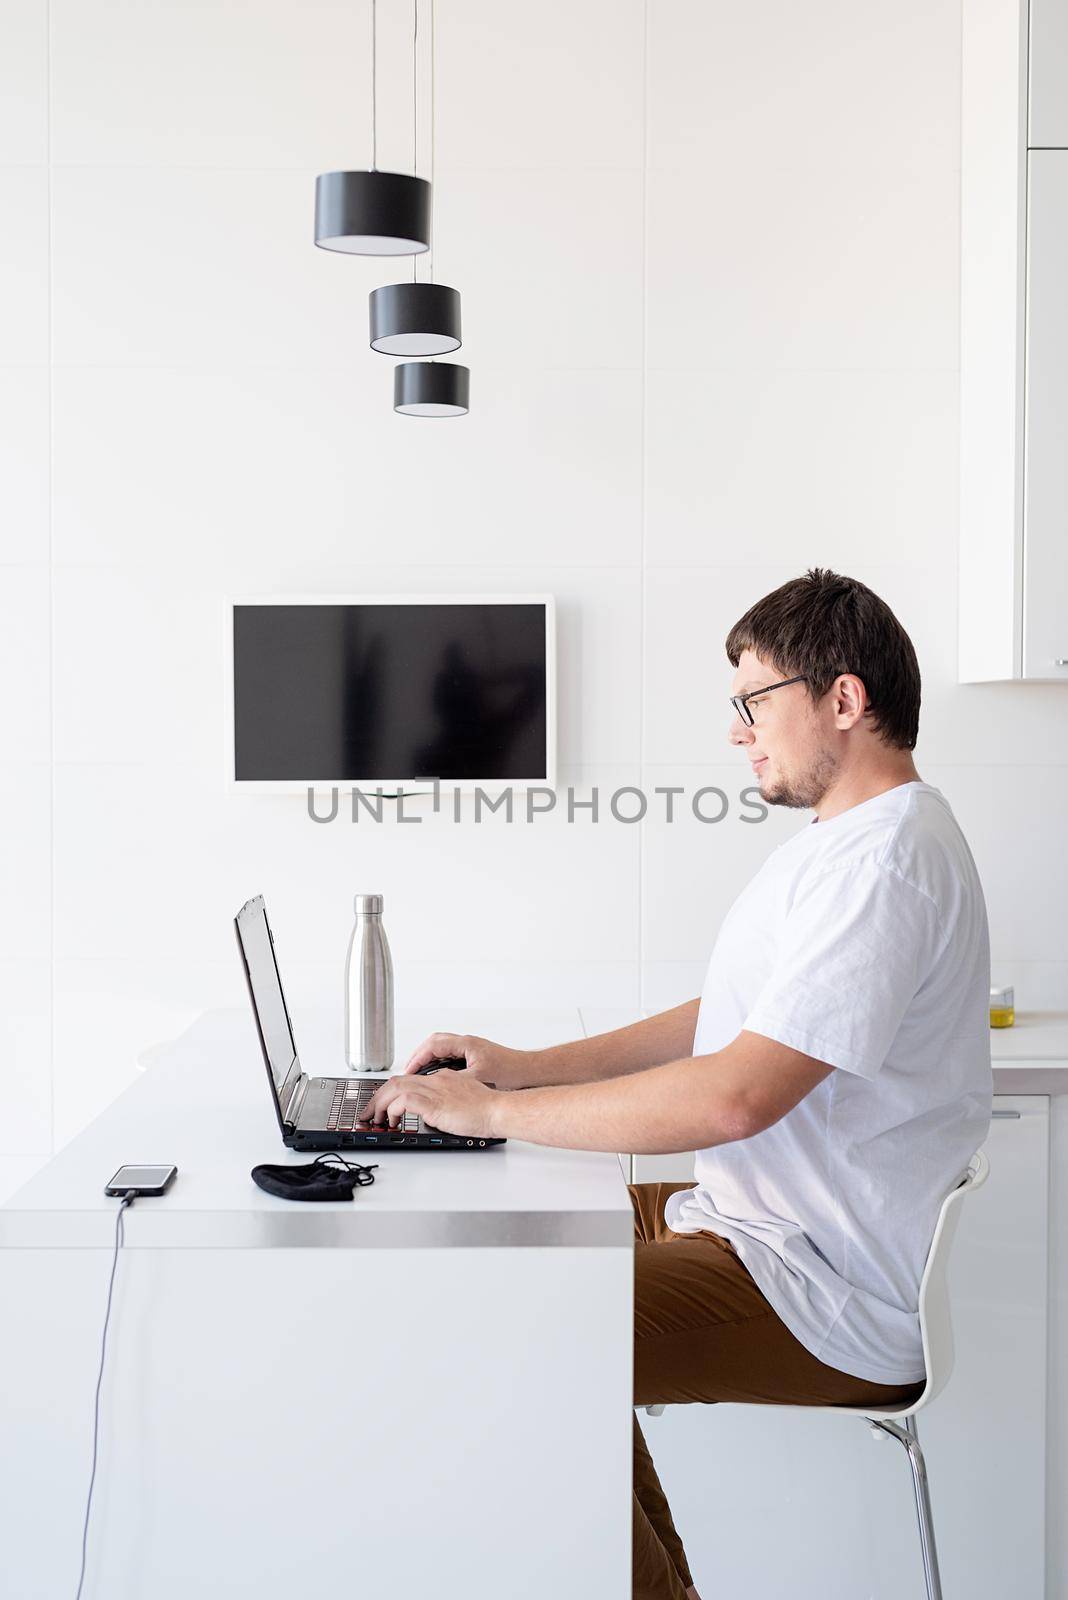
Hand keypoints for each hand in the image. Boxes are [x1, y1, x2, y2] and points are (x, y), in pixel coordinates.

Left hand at [360, 1070, 503, 1139]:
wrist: (498, 1110)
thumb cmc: (488, 1109)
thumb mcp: (464, 1101)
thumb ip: (448, 1102)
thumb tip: (437, 1113)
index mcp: (442, 1079)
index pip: (409, 1079)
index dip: (391, 1092)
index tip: (383, 1104)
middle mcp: (436, 1081)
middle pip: (396, 1081)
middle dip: (377, 1097)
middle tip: (369, 1113)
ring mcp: (434, 1090)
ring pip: (395, 1088)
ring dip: (380, 1104)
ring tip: (375, 1119)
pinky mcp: (435, 1104)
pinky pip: (404, 1101)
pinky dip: (393, 1110)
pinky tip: (391, 1120)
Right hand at [401, 1031, 535, 1090]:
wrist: (530, 1072)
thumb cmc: (510, 1072)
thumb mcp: (479, 1078)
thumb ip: (456, 1080)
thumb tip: (437, 1086)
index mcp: (466, 1044)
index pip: (433, 1045)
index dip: (417, 1057)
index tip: (408, 1070)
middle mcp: (468, 1043)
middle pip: (435, 1043)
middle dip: (419, 1055)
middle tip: (409, 1070)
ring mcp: (472, 1049)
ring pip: (443, 1048)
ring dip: (429, 1058)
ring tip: (419, 1073)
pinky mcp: (476, 1057)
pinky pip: (451, 1055)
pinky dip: (440, 1062)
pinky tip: (439, 1075)